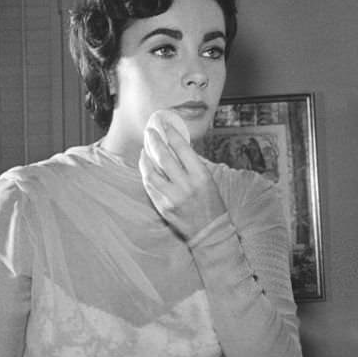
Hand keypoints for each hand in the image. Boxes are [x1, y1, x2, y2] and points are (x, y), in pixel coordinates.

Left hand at [139, 119, 226, 239]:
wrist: (210, 231)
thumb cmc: (212, 203)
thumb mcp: (209, 180)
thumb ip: (193, 164)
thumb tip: (176, 147)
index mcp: (201, 176)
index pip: (182, 149)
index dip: (172, 134)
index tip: (165, 125)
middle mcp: (185, 186)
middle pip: (163, 157)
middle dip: (154, 141)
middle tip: (150, 132)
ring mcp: (172, 198)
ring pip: (151, 172)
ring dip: (146, 157)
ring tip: (145, 149)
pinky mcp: (163, 207)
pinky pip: (150, 186)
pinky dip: (146, 173)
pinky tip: (146, 166)